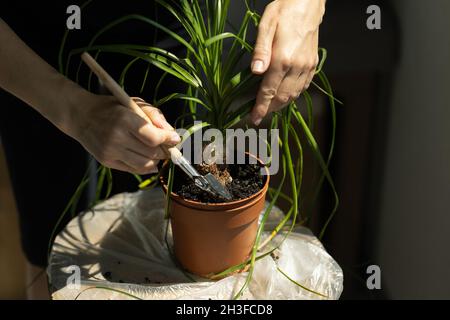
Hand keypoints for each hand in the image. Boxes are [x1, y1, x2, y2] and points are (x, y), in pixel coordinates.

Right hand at [66, 93, 179, 173]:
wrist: (81, 116)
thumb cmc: (112, 107)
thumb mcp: (134, 103)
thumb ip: (154, 116)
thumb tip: (172, 134)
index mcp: (124, 119)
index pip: (153, 138)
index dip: (168, 140)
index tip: (175, 138)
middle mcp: (116, 137)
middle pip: (151, 153)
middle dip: (165, 150)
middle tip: (168, 146)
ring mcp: (110, 151)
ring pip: (144, 164)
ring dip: (156, 160)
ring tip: (158, 152)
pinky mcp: (106, 161)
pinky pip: (133, 169)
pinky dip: (145, 166)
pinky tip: (148, 159)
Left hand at [250, 0, 324, 124]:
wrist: (308, 3)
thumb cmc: (284, 11)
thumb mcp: (266, 25)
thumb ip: (260, 51)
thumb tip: (255, 72)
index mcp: (282, 59)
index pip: (269, 91)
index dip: (260, 107)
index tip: (253, 119)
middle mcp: (297, 66)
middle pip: (281, 98)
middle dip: (269, 109)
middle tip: (258, 115)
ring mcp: (307, 67)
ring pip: (293, 95)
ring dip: (280, 105)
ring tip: (268, 108)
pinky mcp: (313, 64)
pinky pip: (303, 87)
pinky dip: (292, 96)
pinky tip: (284, 96)